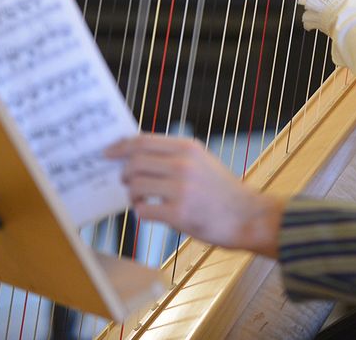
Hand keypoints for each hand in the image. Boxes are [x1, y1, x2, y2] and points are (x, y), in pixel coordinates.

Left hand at [106, 134, 284, 255]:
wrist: (248, 216)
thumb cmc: (223, 191)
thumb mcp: (203, 162)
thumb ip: (175, 156)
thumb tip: (136, 155)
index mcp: (189, 148)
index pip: (143, 141)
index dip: (120, 146)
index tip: (107, 153)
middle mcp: (184, 165)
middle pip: (134, 163)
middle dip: (124, 174)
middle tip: (126, 182)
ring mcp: (181, 189)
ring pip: (135, 187)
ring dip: (132, 195)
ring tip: (141, 199)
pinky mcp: (179, 214)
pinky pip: (143, 211)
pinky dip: (141, 212)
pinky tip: (151, 212)